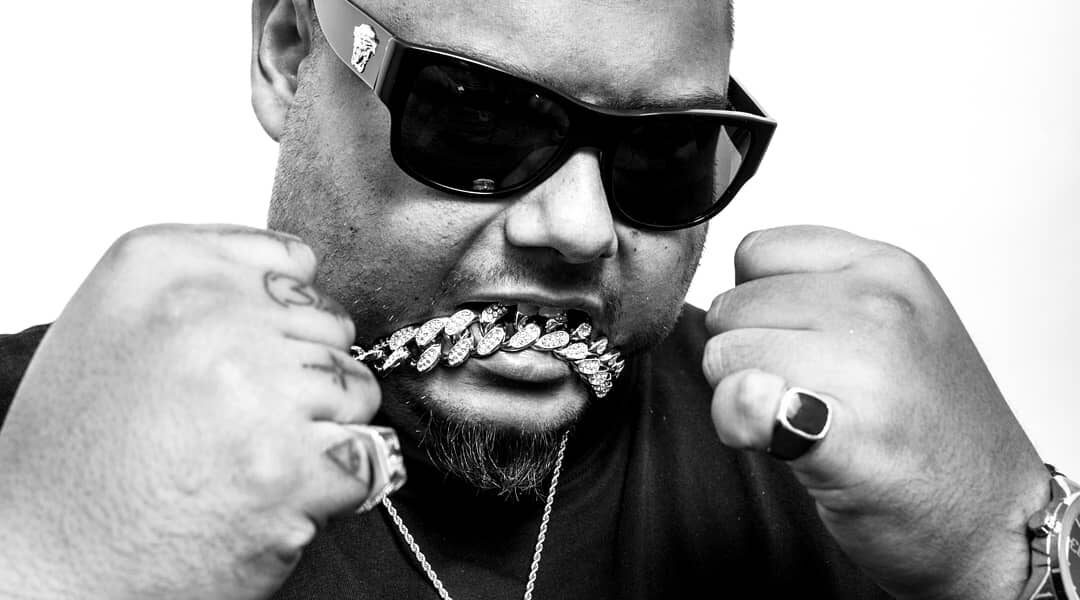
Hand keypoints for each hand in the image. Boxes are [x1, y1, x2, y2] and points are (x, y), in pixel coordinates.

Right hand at [0, 225, 383, 598]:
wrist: (47, 556)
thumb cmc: (78, 450)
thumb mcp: (114, 320)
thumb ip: (206, 280)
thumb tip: (302, 273)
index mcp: (161, 266)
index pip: (293, 263)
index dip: (285, 318)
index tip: (257, 350)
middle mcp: (210, 317)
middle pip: (331, 327)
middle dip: (306, 374)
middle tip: (245, 418)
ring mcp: (254, 392)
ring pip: (356, 389)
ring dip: (324, 428)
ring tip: (256, 455)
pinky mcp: (288, 470)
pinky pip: (364, 458)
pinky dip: (333, 484)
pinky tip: (273, 492)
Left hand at [703, 225, 1047, 599]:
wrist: (994, 520)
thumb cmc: (930, 425)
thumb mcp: (893, 322)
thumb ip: (814, 294)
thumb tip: (724, 305)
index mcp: (887, 269)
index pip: (757, 250)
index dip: (753, 301)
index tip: (788, 339)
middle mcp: (878, 307)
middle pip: (731, 306)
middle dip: (742, 352)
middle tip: (794, 391)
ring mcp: (867, 371)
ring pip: (722, 356)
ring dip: (736, 397)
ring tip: (796, 420)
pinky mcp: (845, 440)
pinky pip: (743, 404)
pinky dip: (740, 424)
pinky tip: (779, 440)